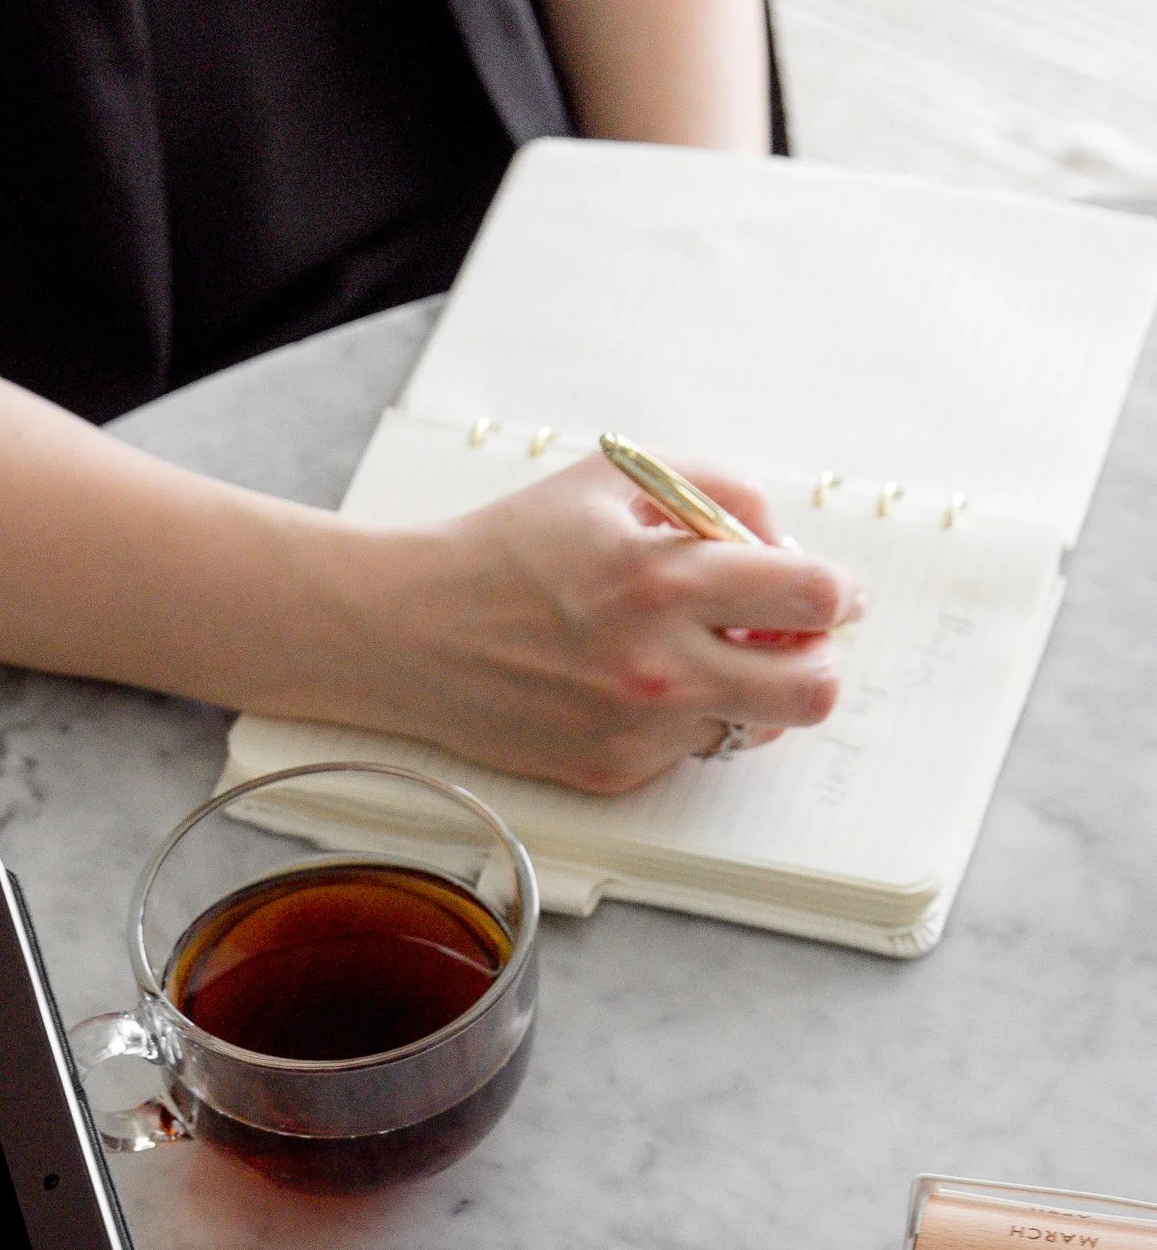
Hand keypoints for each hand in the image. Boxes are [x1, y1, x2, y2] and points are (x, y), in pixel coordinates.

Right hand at [354, 455, 860, 795]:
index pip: (812, 596)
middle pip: (813, 691)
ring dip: (748, 690)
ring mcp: (637, 729)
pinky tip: (627, 684)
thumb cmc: (509, 547)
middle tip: (792, 639)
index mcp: (664, 578)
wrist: (410, 632)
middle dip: (819, 660)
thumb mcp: (612, 478)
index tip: (831, 591)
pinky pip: (690, 750)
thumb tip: (785, 546)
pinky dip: (682, 717)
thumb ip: (718, 492)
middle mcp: (659, 665)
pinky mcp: (613, 771)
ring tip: (700, 656)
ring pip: (755, 726)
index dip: (840, 591)